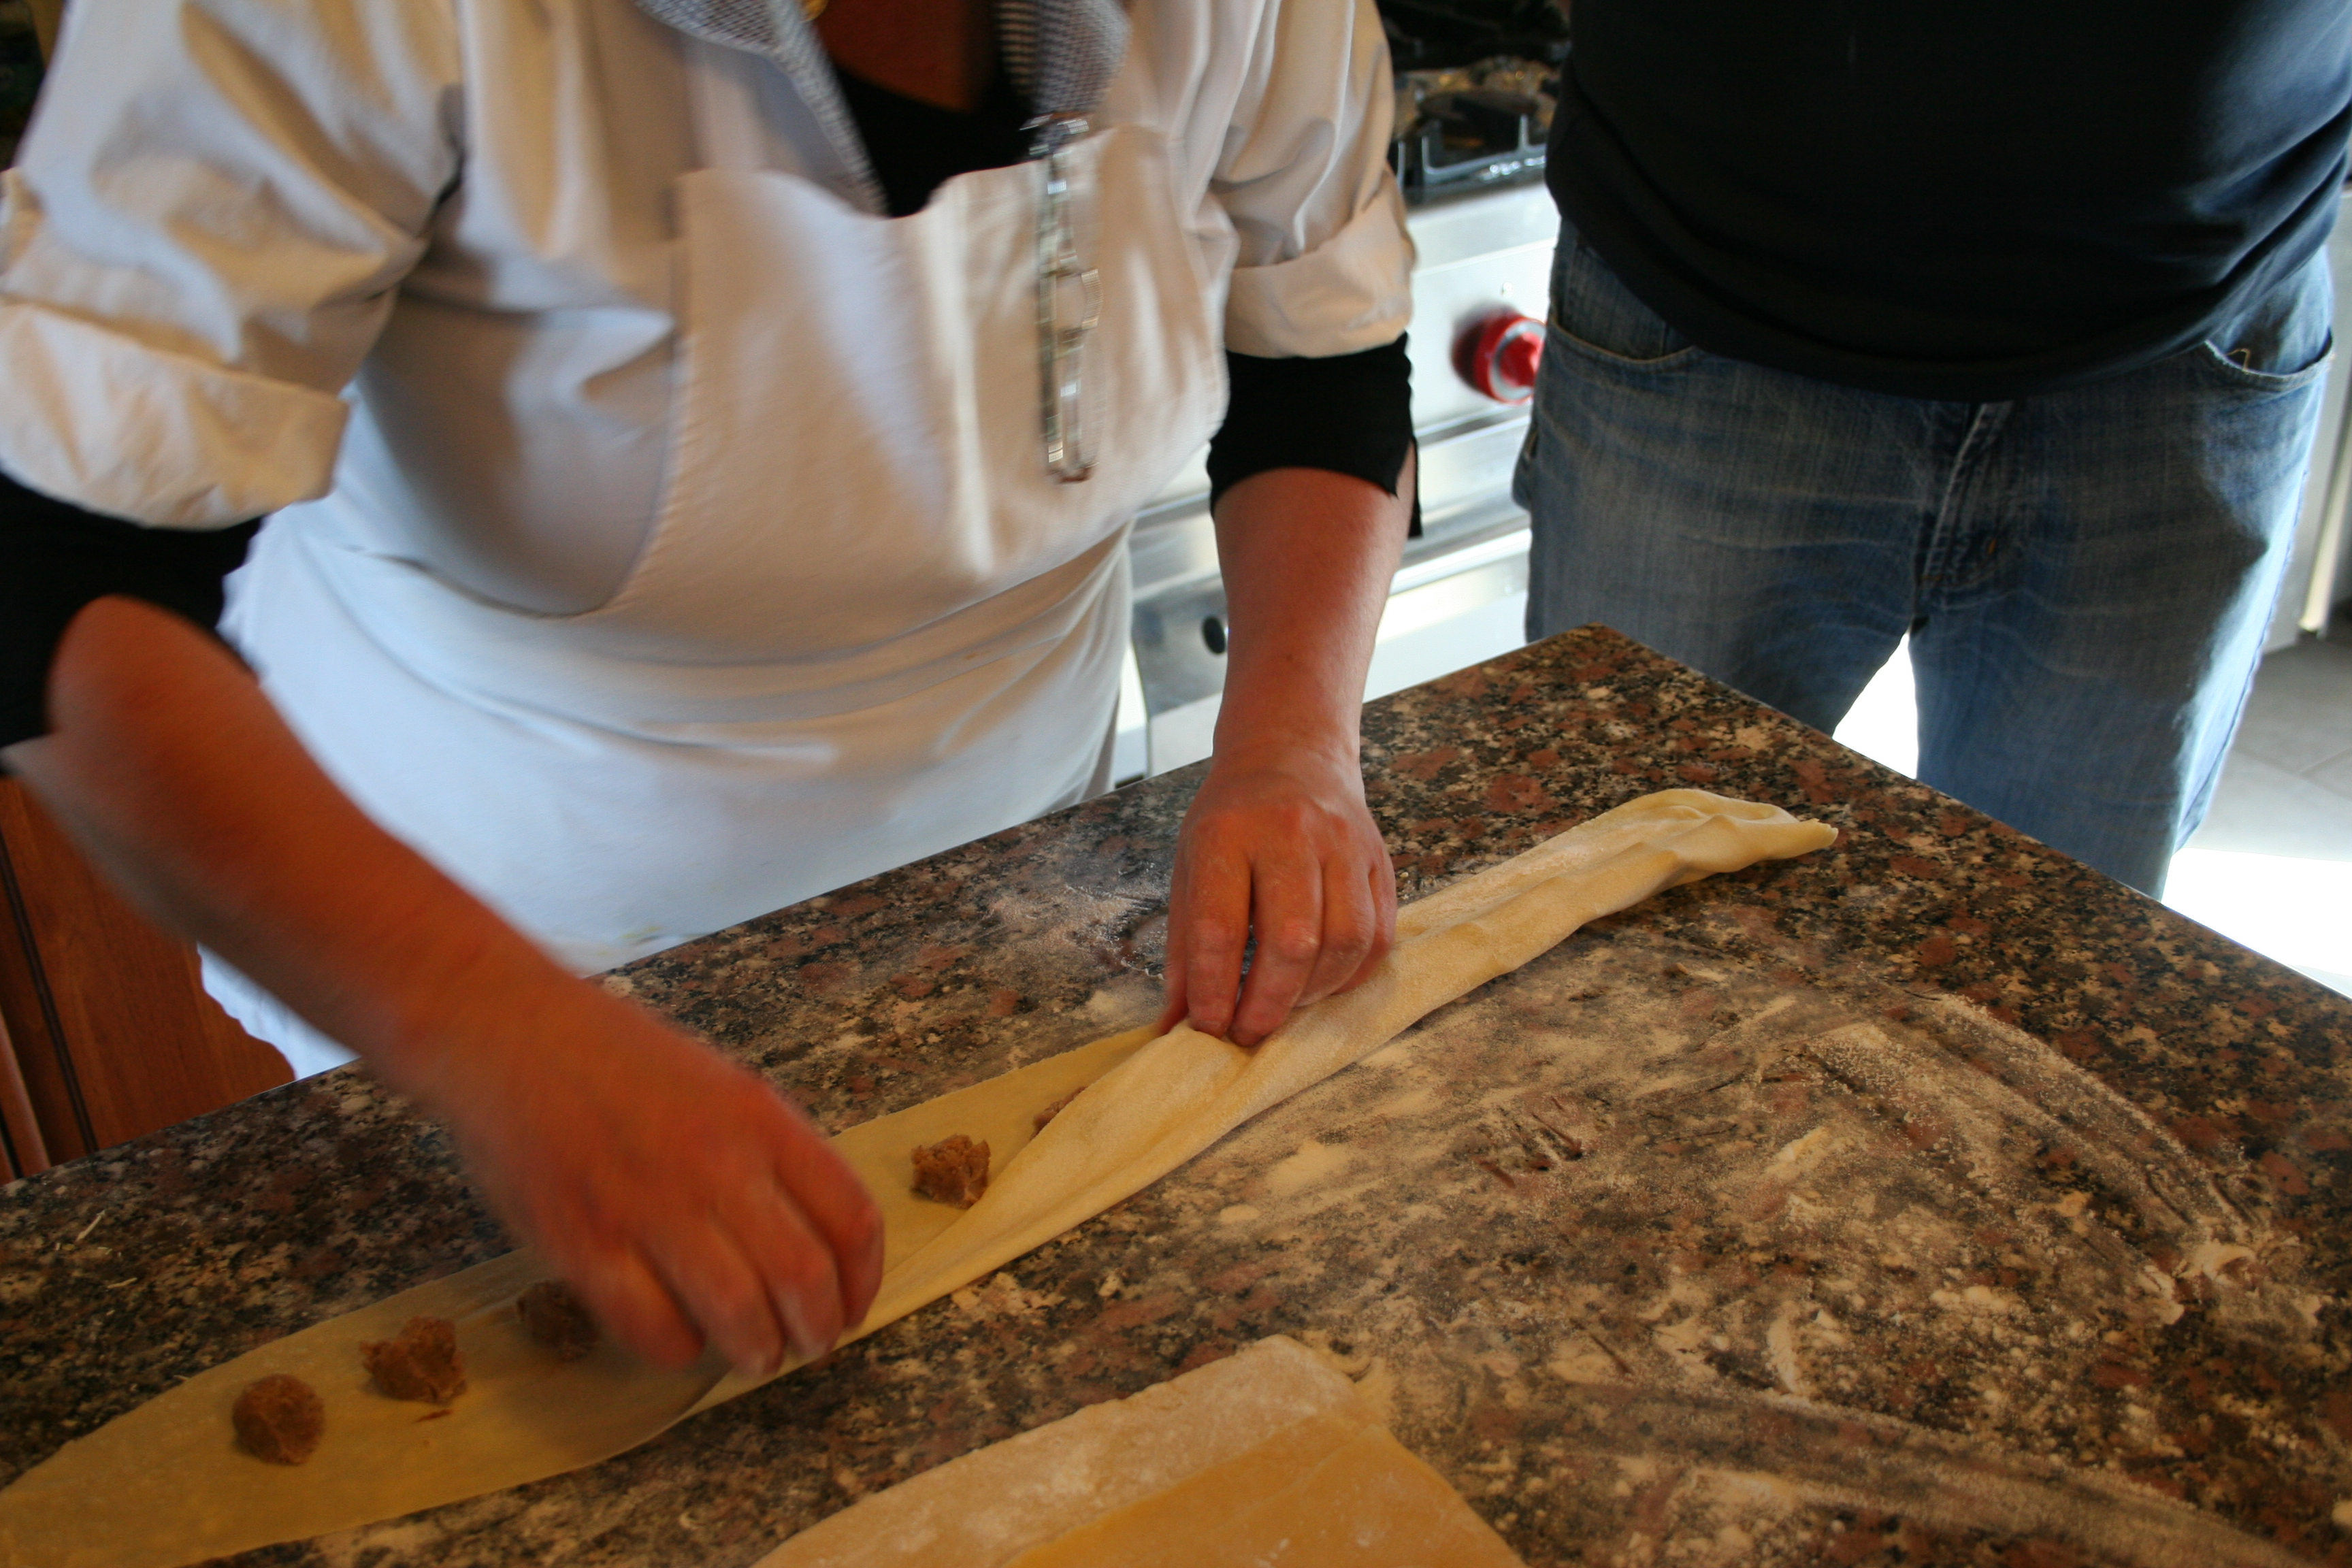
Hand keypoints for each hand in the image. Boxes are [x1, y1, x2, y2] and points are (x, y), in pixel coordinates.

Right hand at [430, 983, 885, 1376]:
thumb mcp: (720, 1082)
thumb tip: (814, 1238)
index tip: (852, 1304)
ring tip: (756, 1355)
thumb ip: (769, 1151)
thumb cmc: (616, 1058)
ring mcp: (648, 1206)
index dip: (863, 1279)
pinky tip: (680, 1337)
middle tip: (810, 1345)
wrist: (505, 1032)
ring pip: (739, 1315)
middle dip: (820, 1330)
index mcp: (761, 1118)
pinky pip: (653, 1329)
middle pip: (805, 1277)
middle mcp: (716, 1163)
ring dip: (759, 1352)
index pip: (851, 1216)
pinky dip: (679, 1351)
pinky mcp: (582, 1245)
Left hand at [1158, 741, 1396, 1046]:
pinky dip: (1351, 975)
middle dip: (1269, 1002)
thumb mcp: (1190, 865)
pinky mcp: (1379, 860)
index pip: (1221, 926)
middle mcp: (1291, 833)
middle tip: (1249, 1032)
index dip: (1214, 989)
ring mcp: (1344, 844)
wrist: (1292, 754)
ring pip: (1346, 941)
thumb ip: (1185, 947)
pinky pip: (1379, 936)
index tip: (1208, 1028)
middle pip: (1293, 939)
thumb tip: (1173, 1027)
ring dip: (1314, 992)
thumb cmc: (1232, 820)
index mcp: (1228, 833)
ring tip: (1286, 1006)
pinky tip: (1322, 983)